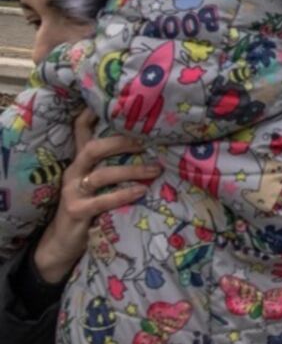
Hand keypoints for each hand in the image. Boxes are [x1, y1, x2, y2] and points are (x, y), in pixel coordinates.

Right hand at [33, 111, 159, 284]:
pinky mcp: (76, 211)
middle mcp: (74, 171)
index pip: (80, 130)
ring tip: (156, 170)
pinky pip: (101, 200)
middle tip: (149, 141)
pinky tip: (141, 192)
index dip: (91, 114)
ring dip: (132, 171)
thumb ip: (115, 165)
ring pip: (102, 174)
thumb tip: (152, 147)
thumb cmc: (89, 207)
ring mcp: (72, 191)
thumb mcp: (100, 183)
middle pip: (93, 148)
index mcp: (80, 161)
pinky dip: (123, 195)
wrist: (63, 242)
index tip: (112, 101)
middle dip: (121, 142)